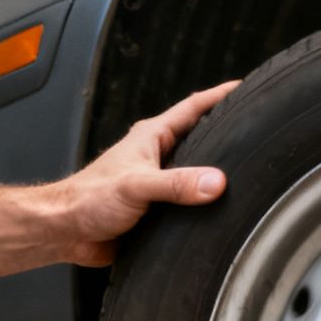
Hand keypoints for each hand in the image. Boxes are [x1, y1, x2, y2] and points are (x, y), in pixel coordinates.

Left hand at [48, 81, 241, 266]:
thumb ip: (176, 184)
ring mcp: (158, 181)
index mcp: (151, 138)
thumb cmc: (87, 200)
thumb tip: (216, 182)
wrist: (66, 232)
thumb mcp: (136, 186)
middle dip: (226, 131)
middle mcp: (157, 155)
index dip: (220, 95)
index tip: (245, 88)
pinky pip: (190, 200)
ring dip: (217, 171)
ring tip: (247, 168)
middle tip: (255, 128)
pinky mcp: (158, 208)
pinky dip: (205, 202)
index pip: (193, 107)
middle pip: (200, 137)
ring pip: (196, 170)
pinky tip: (221, 208)